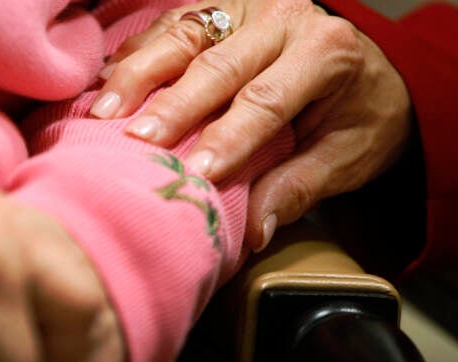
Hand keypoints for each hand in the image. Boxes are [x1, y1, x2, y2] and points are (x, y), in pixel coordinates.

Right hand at [90, 0, 411, 250]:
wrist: (365, 70)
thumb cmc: (356, 116)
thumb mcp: (346, 157)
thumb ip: (298, 188)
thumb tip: (253, 231)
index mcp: (325, 52)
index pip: (266, 99)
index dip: (228, 136)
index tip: (194, 172)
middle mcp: (283, 18)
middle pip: (217, 64)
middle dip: (171, 105)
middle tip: (135, 141)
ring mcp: (245, 6)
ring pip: (184, 36)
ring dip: (138, 74)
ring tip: (103, 111)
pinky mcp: (217, 7)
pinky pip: (169, 25)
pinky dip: (135, 54)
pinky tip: (105, 81)